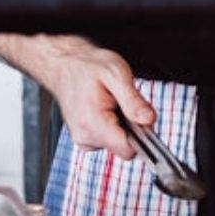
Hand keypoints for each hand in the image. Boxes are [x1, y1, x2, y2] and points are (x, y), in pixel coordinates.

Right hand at [29, 36, 154, 159]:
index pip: (128, 150)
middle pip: (125, 147)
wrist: (65, 65)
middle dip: (132, 126)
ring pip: (118, 144)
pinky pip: (109, 140)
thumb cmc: (89, 66)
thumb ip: (133, 100)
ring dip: (122, 124)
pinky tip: (105, 108)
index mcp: (93, 123)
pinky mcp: (84, 139)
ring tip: (111, 101)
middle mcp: (84, 137)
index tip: (138, 113)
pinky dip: (113, 125)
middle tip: (123, 101)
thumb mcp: (117, 73)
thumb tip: (149, 120)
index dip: (141, 134)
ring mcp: (83, 140)